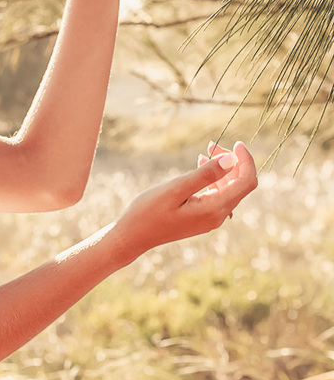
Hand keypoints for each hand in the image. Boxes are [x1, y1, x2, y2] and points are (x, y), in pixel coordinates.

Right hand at [113, 142, 257, 259]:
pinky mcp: (203, 217)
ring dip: (222, 169)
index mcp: (214, 209)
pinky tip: (200, 167)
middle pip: (240, 184)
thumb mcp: (175, 188)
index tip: (235, 143)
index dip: (246, 161)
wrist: (133, 236)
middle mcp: (218, 216)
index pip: (246, 182)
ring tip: (205, 152)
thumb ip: (204, 175)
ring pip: (230, 189)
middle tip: (211, 145)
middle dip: (232, 162)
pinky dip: (214, 179)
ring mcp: (211, 218)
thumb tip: (231, 160)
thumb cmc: (149, 212)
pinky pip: (218, 195)